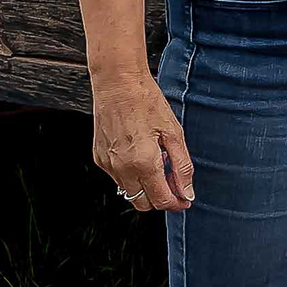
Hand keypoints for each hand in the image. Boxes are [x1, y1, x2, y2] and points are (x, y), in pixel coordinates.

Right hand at [92, 69, 194, 212]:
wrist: (118, 82)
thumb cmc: (146, 102)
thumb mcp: (174, 133)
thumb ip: (182, 167)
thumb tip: (187, 192)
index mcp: (143, 163)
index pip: (160, 200)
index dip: (175, 203)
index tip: (184, 199)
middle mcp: (122, 168)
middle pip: (143, 203)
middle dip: (160, 198)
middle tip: (172, 182)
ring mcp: (108, 164)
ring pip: (129, 191)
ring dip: (145, 186)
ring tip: (156, 160)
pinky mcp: (99, 157)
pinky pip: (118, 177)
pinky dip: (131, 173)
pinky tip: (139, 153)